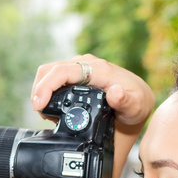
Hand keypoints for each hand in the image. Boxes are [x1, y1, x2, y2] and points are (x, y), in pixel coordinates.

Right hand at [31, 54, 154, 128]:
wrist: (138, 102)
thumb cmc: (137, 104)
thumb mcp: (136, 107)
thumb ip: (126, 101)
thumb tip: (115, 92)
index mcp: (99, 69)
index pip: (63, 71)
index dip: (46, 87)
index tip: (39, 105)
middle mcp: (86, 64)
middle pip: (49, 70)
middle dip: (38, 91)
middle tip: (40, 113)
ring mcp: (79, 67)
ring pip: (48, 73)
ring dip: (41, 91)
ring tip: (45, 113)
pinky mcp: (75, 73)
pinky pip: (54, 78)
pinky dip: (46, 91)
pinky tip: (51, 108)